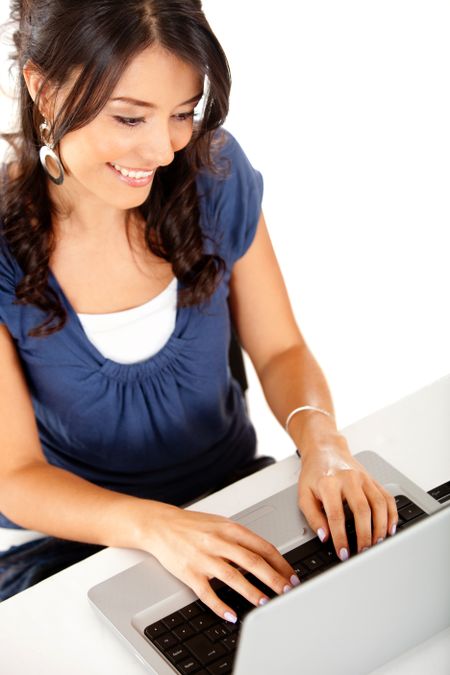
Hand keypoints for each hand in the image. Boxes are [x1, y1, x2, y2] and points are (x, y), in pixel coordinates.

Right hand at [144, 503, 299, 622]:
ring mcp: (204, 558)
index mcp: (229, 528)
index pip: (262, 547)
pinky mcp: (189, 573)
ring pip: (233, 578)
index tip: (291, 575)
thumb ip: (241, 539)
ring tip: (266, 603)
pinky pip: (208, 593)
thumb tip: (265, 557)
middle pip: (253, 562)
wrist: (160, 525)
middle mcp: (218, 542)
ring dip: (252, 593)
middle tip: (287, 591)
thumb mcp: (220, 524)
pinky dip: (221, 606)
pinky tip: (231, 615)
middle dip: (274, 579)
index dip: (280, 563)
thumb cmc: (192, 525)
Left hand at [297, 432, 397, 558]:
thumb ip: (313, 517)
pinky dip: (391, 515)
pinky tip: (389, 528)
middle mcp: (349, 479)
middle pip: (362, 510)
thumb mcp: (304, 495)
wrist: (325, 450)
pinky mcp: (373, 479)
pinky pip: (387, 497)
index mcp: (329, 483)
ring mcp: (364, 478)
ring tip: (376, 544)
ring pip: (379, 504)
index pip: (336, 515)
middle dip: (365, 535)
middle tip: (363, 552)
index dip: (341, 538)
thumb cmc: (314, 474)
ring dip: (380, 527)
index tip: (343, 553)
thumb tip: (325, 537)